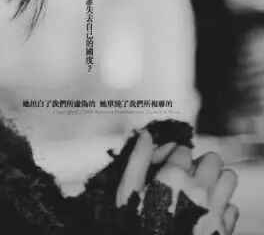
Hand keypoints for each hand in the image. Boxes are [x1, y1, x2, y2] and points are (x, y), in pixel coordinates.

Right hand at [116, 130, 238, 234]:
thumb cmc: (136, 223)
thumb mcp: (128, 190)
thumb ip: (138, 159)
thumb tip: (146, 134)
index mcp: (173, 175)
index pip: (183, 148)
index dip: (172, 155)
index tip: (165, 167)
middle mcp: (199, 187)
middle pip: (213, 159)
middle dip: (199, 164)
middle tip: (186, 176)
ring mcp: (215, 208)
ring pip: (230, 178)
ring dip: (217, 180)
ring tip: (201, 190)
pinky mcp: (224, 228)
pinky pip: (232, 207)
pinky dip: (222, 207)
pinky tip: (205, 214)